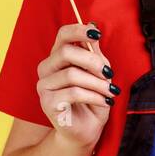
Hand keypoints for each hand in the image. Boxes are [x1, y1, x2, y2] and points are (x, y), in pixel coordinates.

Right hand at [35, 22, 117, 148]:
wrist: (87, 129)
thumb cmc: (93, 98)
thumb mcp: (98, 73)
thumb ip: (94, 52)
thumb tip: (92, 26)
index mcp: (58, 57)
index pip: (62, 35)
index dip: (78, 30)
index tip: (97, 34)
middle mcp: (46, 69)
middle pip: (65, 52)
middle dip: (93, 62)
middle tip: (109, 74)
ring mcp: (44, 86)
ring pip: (72, 74)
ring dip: (97, 83)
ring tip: (110, 92)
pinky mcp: (47, 103)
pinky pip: (73, 93)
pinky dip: (94, 96)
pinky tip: (105, 101)